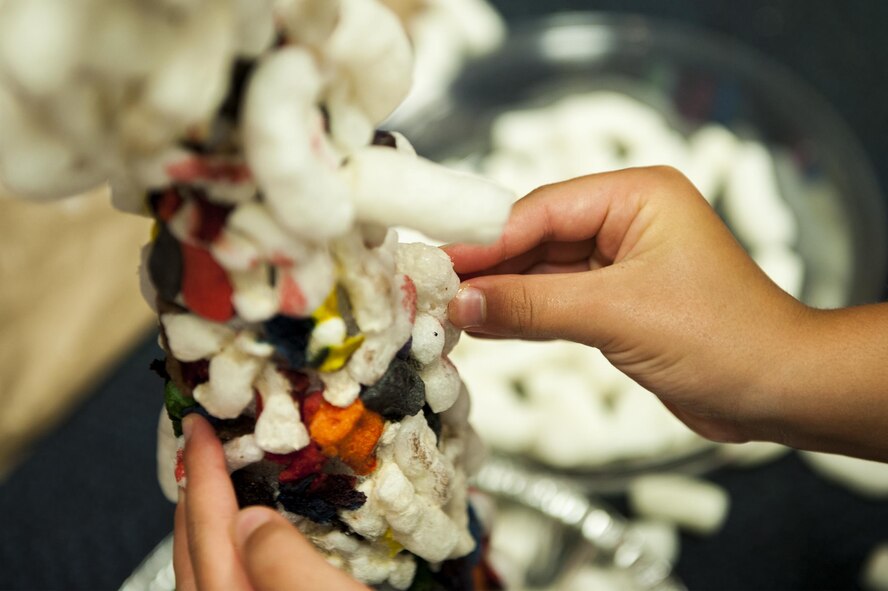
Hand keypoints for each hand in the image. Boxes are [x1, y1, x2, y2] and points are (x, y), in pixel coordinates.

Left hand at [173, 414, 367, 590]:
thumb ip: (283, 562)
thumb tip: (249, 519)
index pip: (212, 527)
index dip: (204, 470)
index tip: (197, 426)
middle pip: (193, 548)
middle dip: (195, 492)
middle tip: (197, 447)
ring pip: (202, 570)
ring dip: (205, 522)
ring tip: (209, 486)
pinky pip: (223, 581)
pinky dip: (223, 549)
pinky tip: (242, 541)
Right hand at [446, 166, 806, 444]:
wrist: (779, 391)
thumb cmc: (723, 337)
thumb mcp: (617, 314)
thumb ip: (534, 305)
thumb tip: (464, 300)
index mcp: (637, 196)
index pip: (541, 209)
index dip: (487, 238)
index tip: (440, 262)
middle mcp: (627, 221)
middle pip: (536, 237)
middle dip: (489, 267)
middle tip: (434, 287)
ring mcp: (621, 263)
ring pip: (543, 272)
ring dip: (502, 294)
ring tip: (449, 309)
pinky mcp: (617, 302)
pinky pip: (557, 301)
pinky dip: (524, 315)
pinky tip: (484, 324)